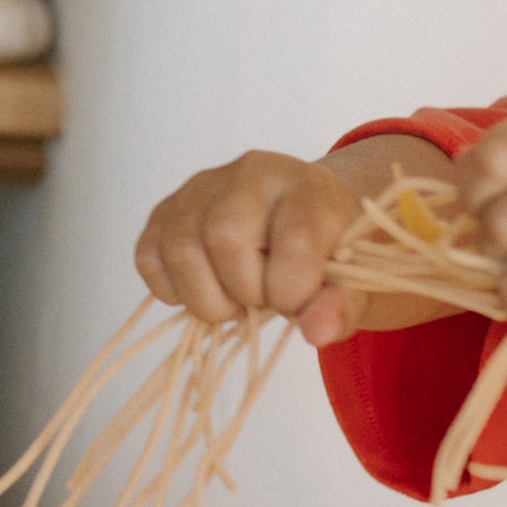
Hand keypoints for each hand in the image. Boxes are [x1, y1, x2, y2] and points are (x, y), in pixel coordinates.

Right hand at [135, 150, 366, 346]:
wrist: (305, 219)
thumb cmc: (329, 250)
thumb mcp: (356, 278)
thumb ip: (345, 305)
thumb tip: (317, 332)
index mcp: (308, 186)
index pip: (294, 240)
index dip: (293, 290)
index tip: (298, 302)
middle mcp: (251, 174)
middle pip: (226, 237)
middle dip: (246, 291)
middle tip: (264, 300)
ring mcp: (201, 189)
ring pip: (181, 250)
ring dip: (208, 298)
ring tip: (237, 301)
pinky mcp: (165, 211)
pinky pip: (149, 258)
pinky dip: (174, 291)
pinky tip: (209, 288)